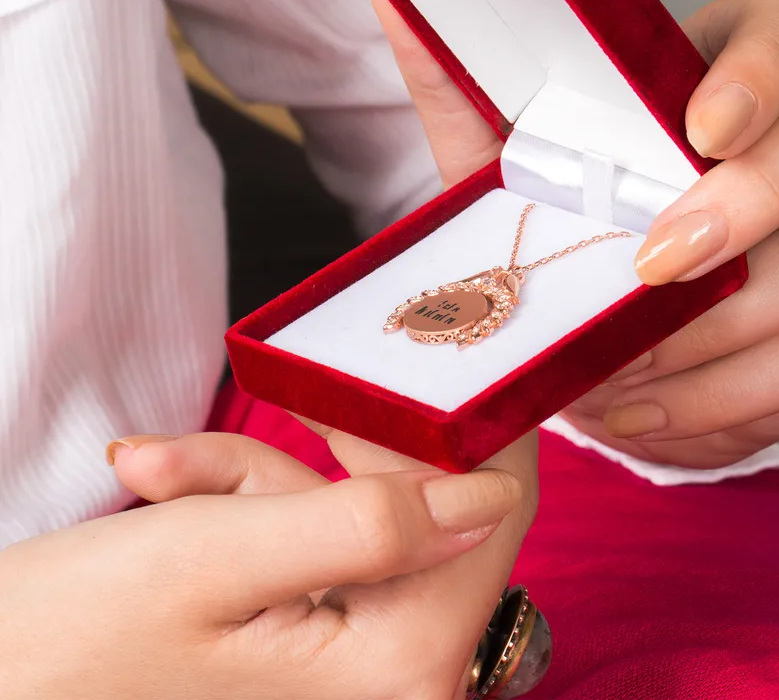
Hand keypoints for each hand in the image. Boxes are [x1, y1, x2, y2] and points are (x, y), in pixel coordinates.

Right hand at [0, 431, 532, 699]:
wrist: (0, 683)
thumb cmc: (79, 637)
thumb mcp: (220, 556)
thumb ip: (369, 528)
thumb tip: (491, 497)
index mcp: (397, 668)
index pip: (490, 515)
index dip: (471, 420)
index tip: (429, 350)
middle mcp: (393, 675)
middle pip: (424, 504)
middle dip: (342, 443)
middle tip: (278, 409)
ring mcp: (354, 654)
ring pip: (356, 505)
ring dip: (266, 473)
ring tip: (171, 476)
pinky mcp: (316, 628)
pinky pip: (316, 529)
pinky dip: (251, 495)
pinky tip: (175, 486)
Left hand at [563, 0, 778, 467]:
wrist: (629, 240)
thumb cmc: (576, 176)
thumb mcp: (524, 127)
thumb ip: (466, 77)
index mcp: (742, 60)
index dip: (759, 82)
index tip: (701, 129)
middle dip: (742, 216)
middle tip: (651, 268)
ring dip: (709, 345)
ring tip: (613, 377)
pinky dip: (719, 407)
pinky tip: (638, 416)